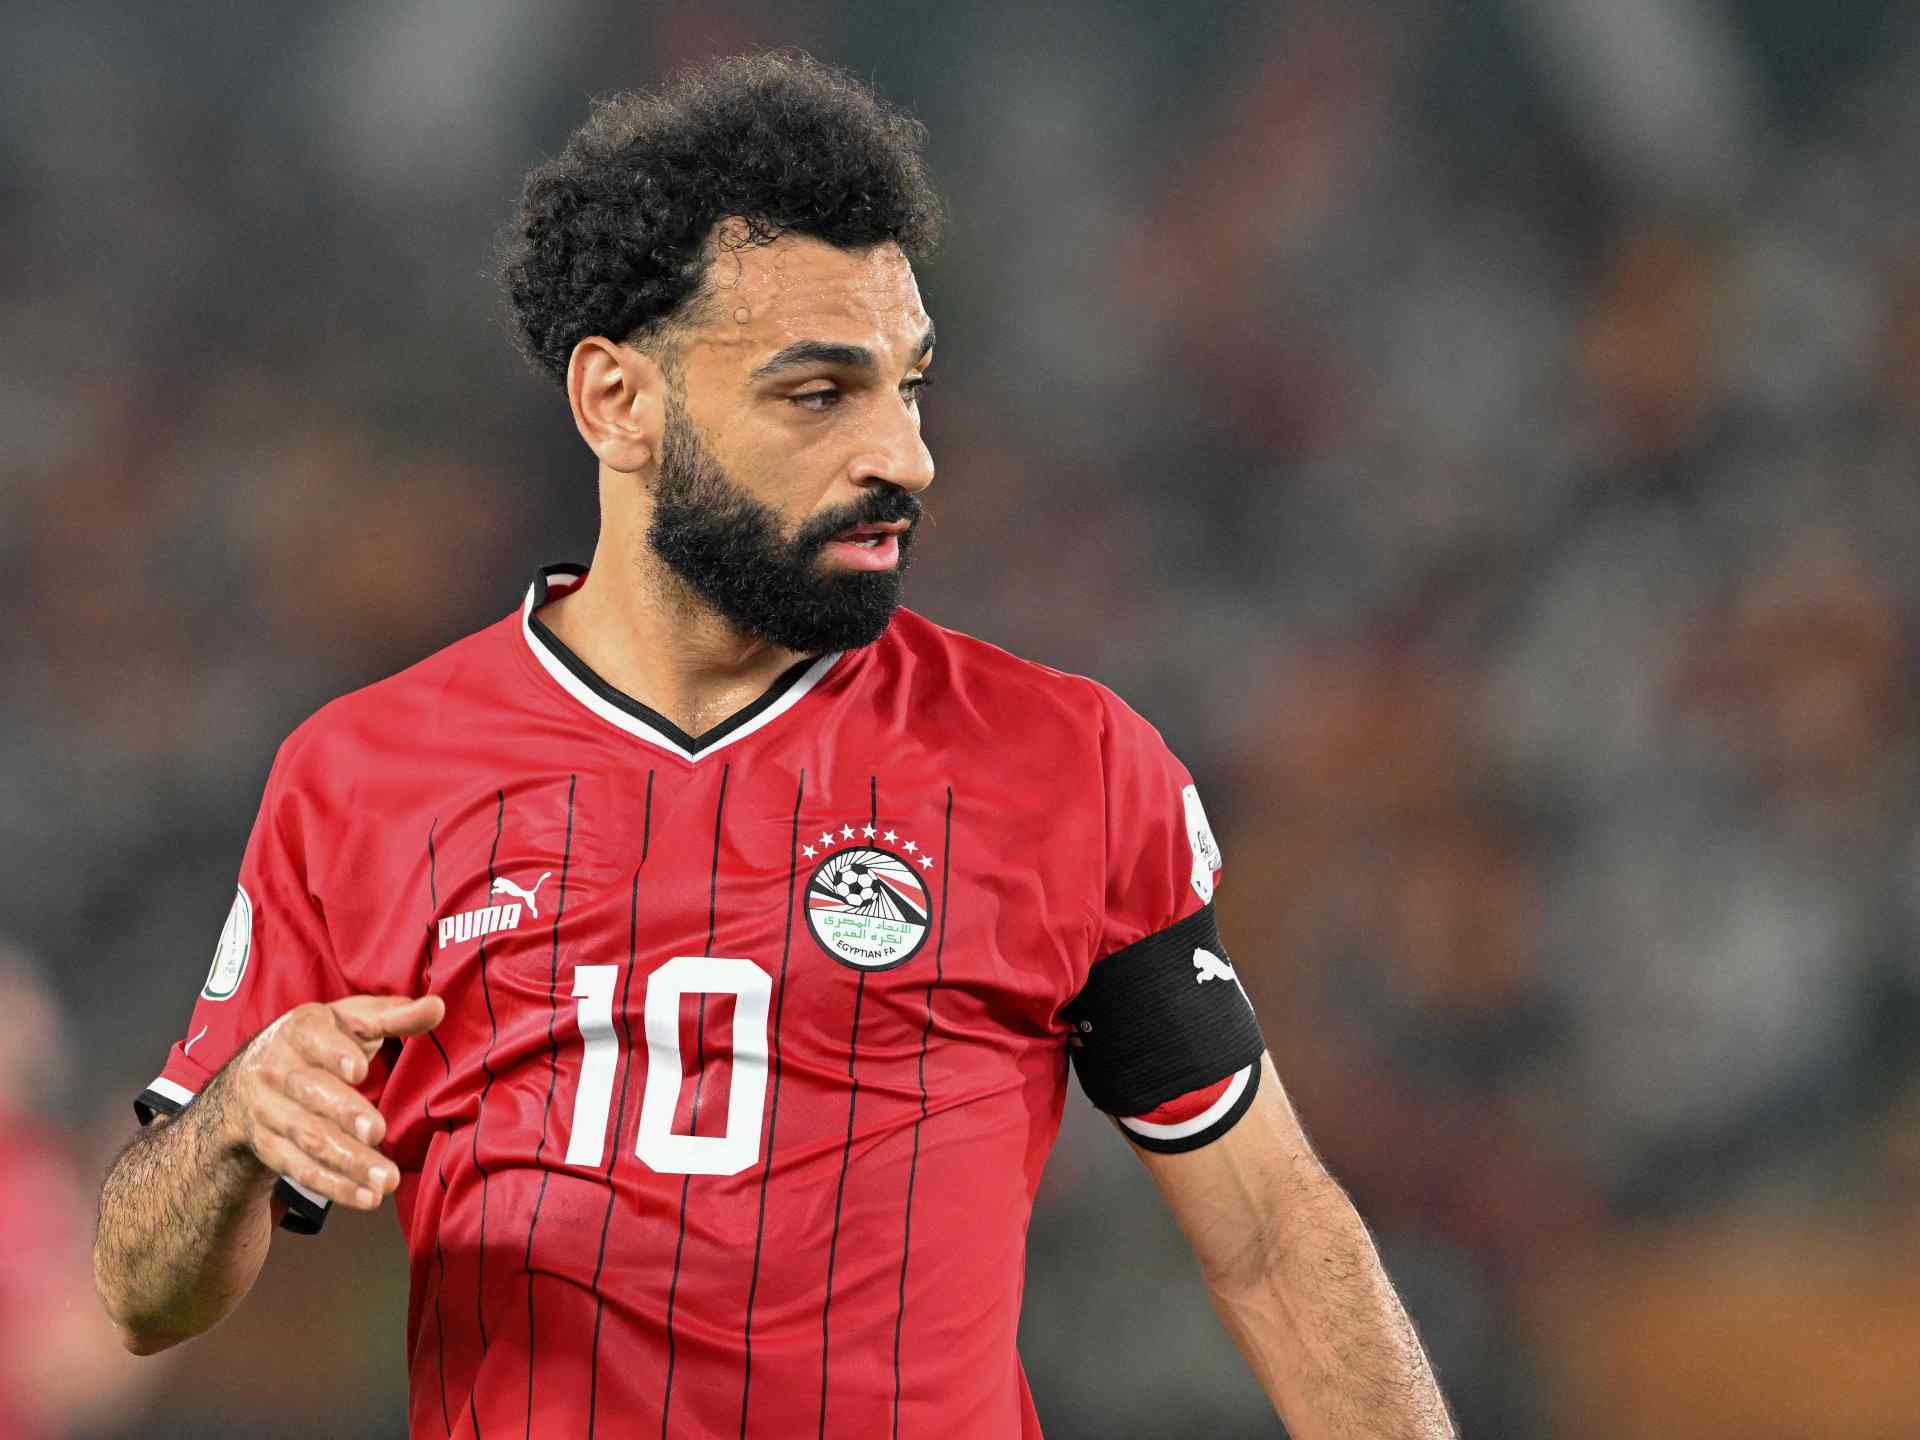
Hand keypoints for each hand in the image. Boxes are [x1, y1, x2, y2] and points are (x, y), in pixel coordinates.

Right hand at [221, 994, 444, 1211]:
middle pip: (311, 1093)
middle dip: (344, 1113)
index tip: (360, 1069)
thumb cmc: (319, 1043)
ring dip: (347, 1161)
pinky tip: (367, 1198)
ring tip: (387, 1180)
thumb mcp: (351, 1020)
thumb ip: (394, 1016)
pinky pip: (301, 1170)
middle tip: (379, 1131)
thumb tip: (438, 1006)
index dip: (336, 1053)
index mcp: (300, 1031)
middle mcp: (276, 1070)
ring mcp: (269, 1112)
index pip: (315, 1040)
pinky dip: (335, 1186)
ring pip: (308, 1138)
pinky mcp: (270, 1147)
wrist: (249, 1080)